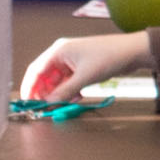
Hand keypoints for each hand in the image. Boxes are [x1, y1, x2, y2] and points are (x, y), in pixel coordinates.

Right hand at [20, 31, 143, 103]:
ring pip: (57, 82)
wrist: (131, 52)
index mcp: (58, 51)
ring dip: (59, 94)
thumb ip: (64, 91)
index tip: (28, 102)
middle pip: (44, 77)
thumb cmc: (109, 57)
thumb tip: (49, 103)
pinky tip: (77, 97)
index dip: (29, 87)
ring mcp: (71, 62)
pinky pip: (68, 83)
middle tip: (47, 107)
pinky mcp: (80, 69)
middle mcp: (62, 55)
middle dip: (45, 93)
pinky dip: (69, 92)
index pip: (35, 70)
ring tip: (65, 103)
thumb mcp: (84, 77)